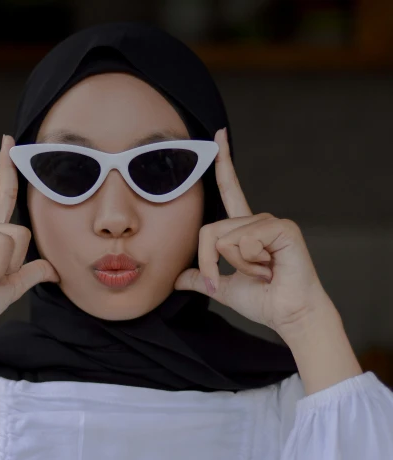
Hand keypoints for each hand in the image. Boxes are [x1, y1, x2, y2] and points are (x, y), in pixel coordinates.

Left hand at [174, 128, 331, 336]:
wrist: (288, 315)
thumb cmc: (264, 301)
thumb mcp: (223, 288)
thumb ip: (202, 278)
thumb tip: (178, 279)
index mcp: (245, 230)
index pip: (230, 191)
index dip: (223, 164)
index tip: (218, 135)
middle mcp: (258, 220)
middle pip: (210, 230)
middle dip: (213, 263)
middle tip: (244, 277)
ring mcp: (271, 222)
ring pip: (225, 238)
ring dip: (238, 265)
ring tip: (263, 272)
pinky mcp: (283, 228)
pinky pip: (244, 240)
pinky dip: (251, 261)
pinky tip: (271, 267)